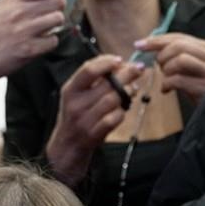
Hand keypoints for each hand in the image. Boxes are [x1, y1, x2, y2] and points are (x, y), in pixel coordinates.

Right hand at [0, 0, 66, 81]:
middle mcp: (20, 12)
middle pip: (57, 0)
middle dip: (59, 6)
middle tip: (54, 11)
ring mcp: (26, 31)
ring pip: (58, 19)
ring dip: (55, 23)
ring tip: (47, 27)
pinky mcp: (30, 49)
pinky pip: (53, 40)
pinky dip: (50, 42)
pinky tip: (41, 42)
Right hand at [45, 54, 141, 180]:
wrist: (66, 146)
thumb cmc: (76, 116)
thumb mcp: (77, 95)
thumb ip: (94, 80)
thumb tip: (121, 66)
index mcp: (70, 89)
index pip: (89, 70)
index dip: (107, 62)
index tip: (120, 60)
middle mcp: (75, 103)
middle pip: (107, 84)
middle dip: (126, 74)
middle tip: (138, 69)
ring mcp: (84, 120)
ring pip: (113, 100)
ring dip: (127, 93)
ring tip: (131, 90)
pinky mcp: (93, 134)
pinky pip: (114, 118)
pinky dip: (122, 112)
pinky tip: (122, 110)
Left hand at [133, 33, 204, 104]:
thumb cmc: (201, 89)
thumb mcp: (192, 69)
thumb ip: (178, 56)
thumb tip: (154, 48)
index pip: (179, 37)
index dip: (157, 40)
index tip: (139, 44)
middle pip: (179, 45)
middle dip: (161, 55)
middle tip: (157, 66)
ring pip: (180, 59)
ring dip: (166, 69)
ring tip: (166, 79)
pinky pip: (179, 79)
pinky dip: (167, 84)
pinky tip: (166, 90)